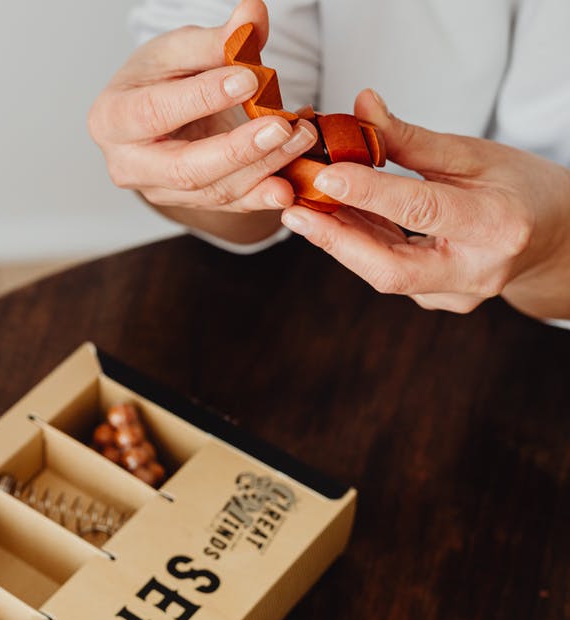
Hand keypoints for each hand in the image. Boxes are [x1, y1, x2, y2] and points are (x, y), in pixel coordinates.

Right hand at [88, 0, 316, 241]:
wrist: (154, 111)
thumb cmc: (157, 78)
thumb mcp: (178, 50)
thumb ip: (215, 39)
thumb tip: (251, 15)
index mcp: (111, 118)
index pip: (154, 112)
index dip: (202, 98)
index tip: (250, 78)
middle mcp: (128, 164)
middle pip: (184, 167)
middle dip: (237, 150)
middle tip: (281, 127)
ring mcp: (158, 190)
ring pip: (212, 190)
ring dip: (262, 168)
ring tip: (300, 138)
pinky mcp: (188, 204)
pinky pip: (229, 205)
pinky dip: (262, 194)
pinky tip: (289, 185)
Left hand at [280, 90, 569, 317]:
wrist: (555, 236)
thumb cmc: (518, 187)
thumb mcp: (475, 153)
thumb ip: (411, 138)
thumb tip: (359, 104)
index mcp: (497, 226)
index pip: (421, 210)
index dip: (369, 194)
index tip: (325, 175)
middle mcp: (476, 271)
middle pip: (390, 268)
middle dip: (336, 239)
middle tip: (291, 210)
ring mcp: (454, 295)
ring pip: (381, 273)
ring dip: (338, 238)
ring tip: (300, 207)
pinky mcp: (436, 300)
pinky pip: (386, 271)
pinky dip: (357, 244)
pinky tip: (330, 219)